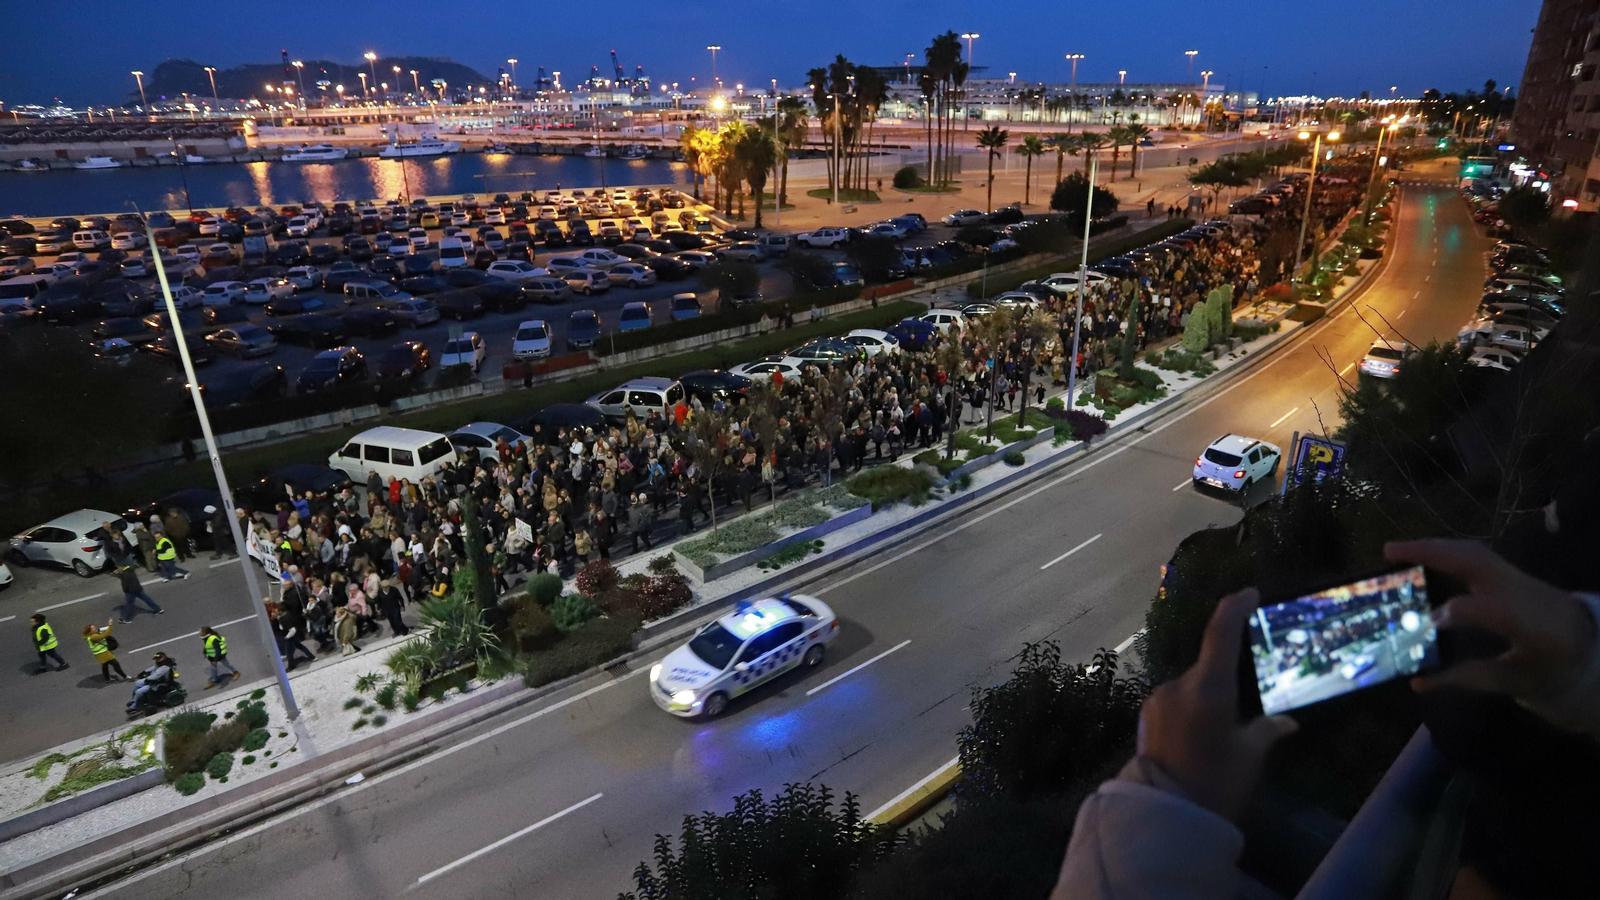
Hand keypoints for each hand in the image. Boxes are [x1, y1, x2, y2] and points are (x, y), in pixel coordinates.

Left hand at [1138, 588, 1297, 820]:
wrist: (1164, 817)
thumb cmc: (1215, 785)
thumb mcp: (1249, 757)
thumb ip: (1267, 730)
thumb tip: (1287, 721)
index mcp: (1208, 688)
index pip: (1221, 632)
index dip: (1235, 607)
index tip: (1250, 594)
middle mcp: (1178, 685)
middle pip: (1208, 667)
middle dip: (1226, 682)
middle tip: (1243, 712)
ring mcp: (1157, 699)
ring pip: (1191, 688)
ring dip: (1206, 700)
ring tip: (1220, 736)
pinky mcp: (1146, 716)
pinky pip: (1175, 703)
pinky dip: (1190, 711)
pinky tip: (1199, 740)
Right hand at [1385, 539, 1596, 699]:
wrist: (1585, 642)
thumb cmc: (1549, 666)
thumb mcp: (1514, 681)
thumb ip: (1467, 679)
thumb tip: (1417, 683)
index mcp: (1531, 624)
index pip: (1489, 610)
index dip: (1454, 613)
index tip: (1421, 623)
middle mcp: (1522, 591)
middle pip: (1476, 562)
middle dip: (1431, 553)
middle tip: (1388, 553)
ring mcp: (1518, 576)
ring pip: (1473, 551)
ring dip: (1432, 546)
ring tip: (1395, 549)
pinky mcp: (1510, 571)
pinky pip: (1474, 552)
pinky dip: (1444, 549)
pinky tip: (1420, 553)